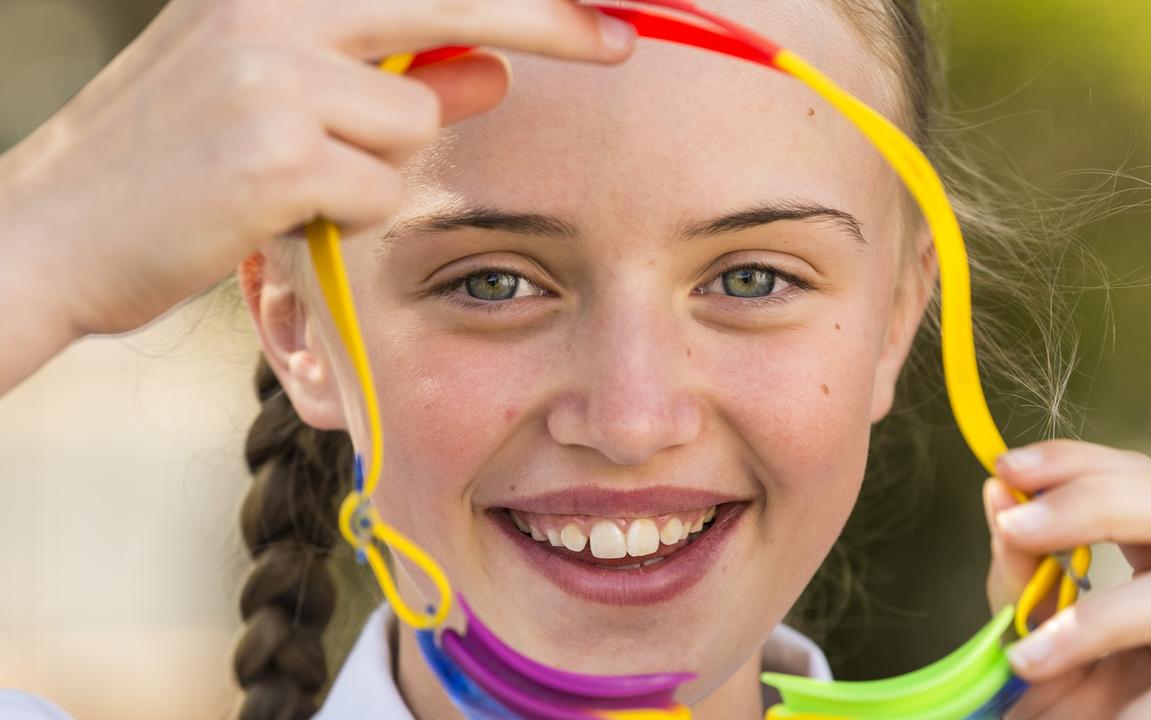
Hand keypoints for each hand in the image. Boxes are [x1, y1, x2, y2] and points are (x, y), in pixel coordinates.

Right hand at [0, 0, 635, 342]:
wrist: (47, 231)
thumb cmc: (168, 165)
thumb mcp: (275, 99)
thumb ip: (387, 77)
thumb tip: (489, 69)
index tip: (595, 6)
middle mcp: (270, 8)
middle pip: (449, 2)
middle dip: (545, 22)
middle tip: (619, 40)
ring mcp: (270, 74)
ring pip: (414, 123)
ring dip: (379, 163)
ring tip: (292, 178)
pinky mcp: (275, 153)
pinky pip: (379, 187)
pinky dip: (348, 211)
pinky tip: (274, 211)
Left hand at [983, 439, 1150, 718]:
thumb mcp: (1044, 649)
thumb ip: (1023, 579)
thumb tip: (995, 493)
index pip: (1150, 480)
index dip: (1080, 461)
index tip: (1004, 467)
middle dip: (1098, 500)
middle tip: (1016, 526)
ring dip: (1100, 616)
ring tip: (1026, 661)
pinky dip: (1144, 705)